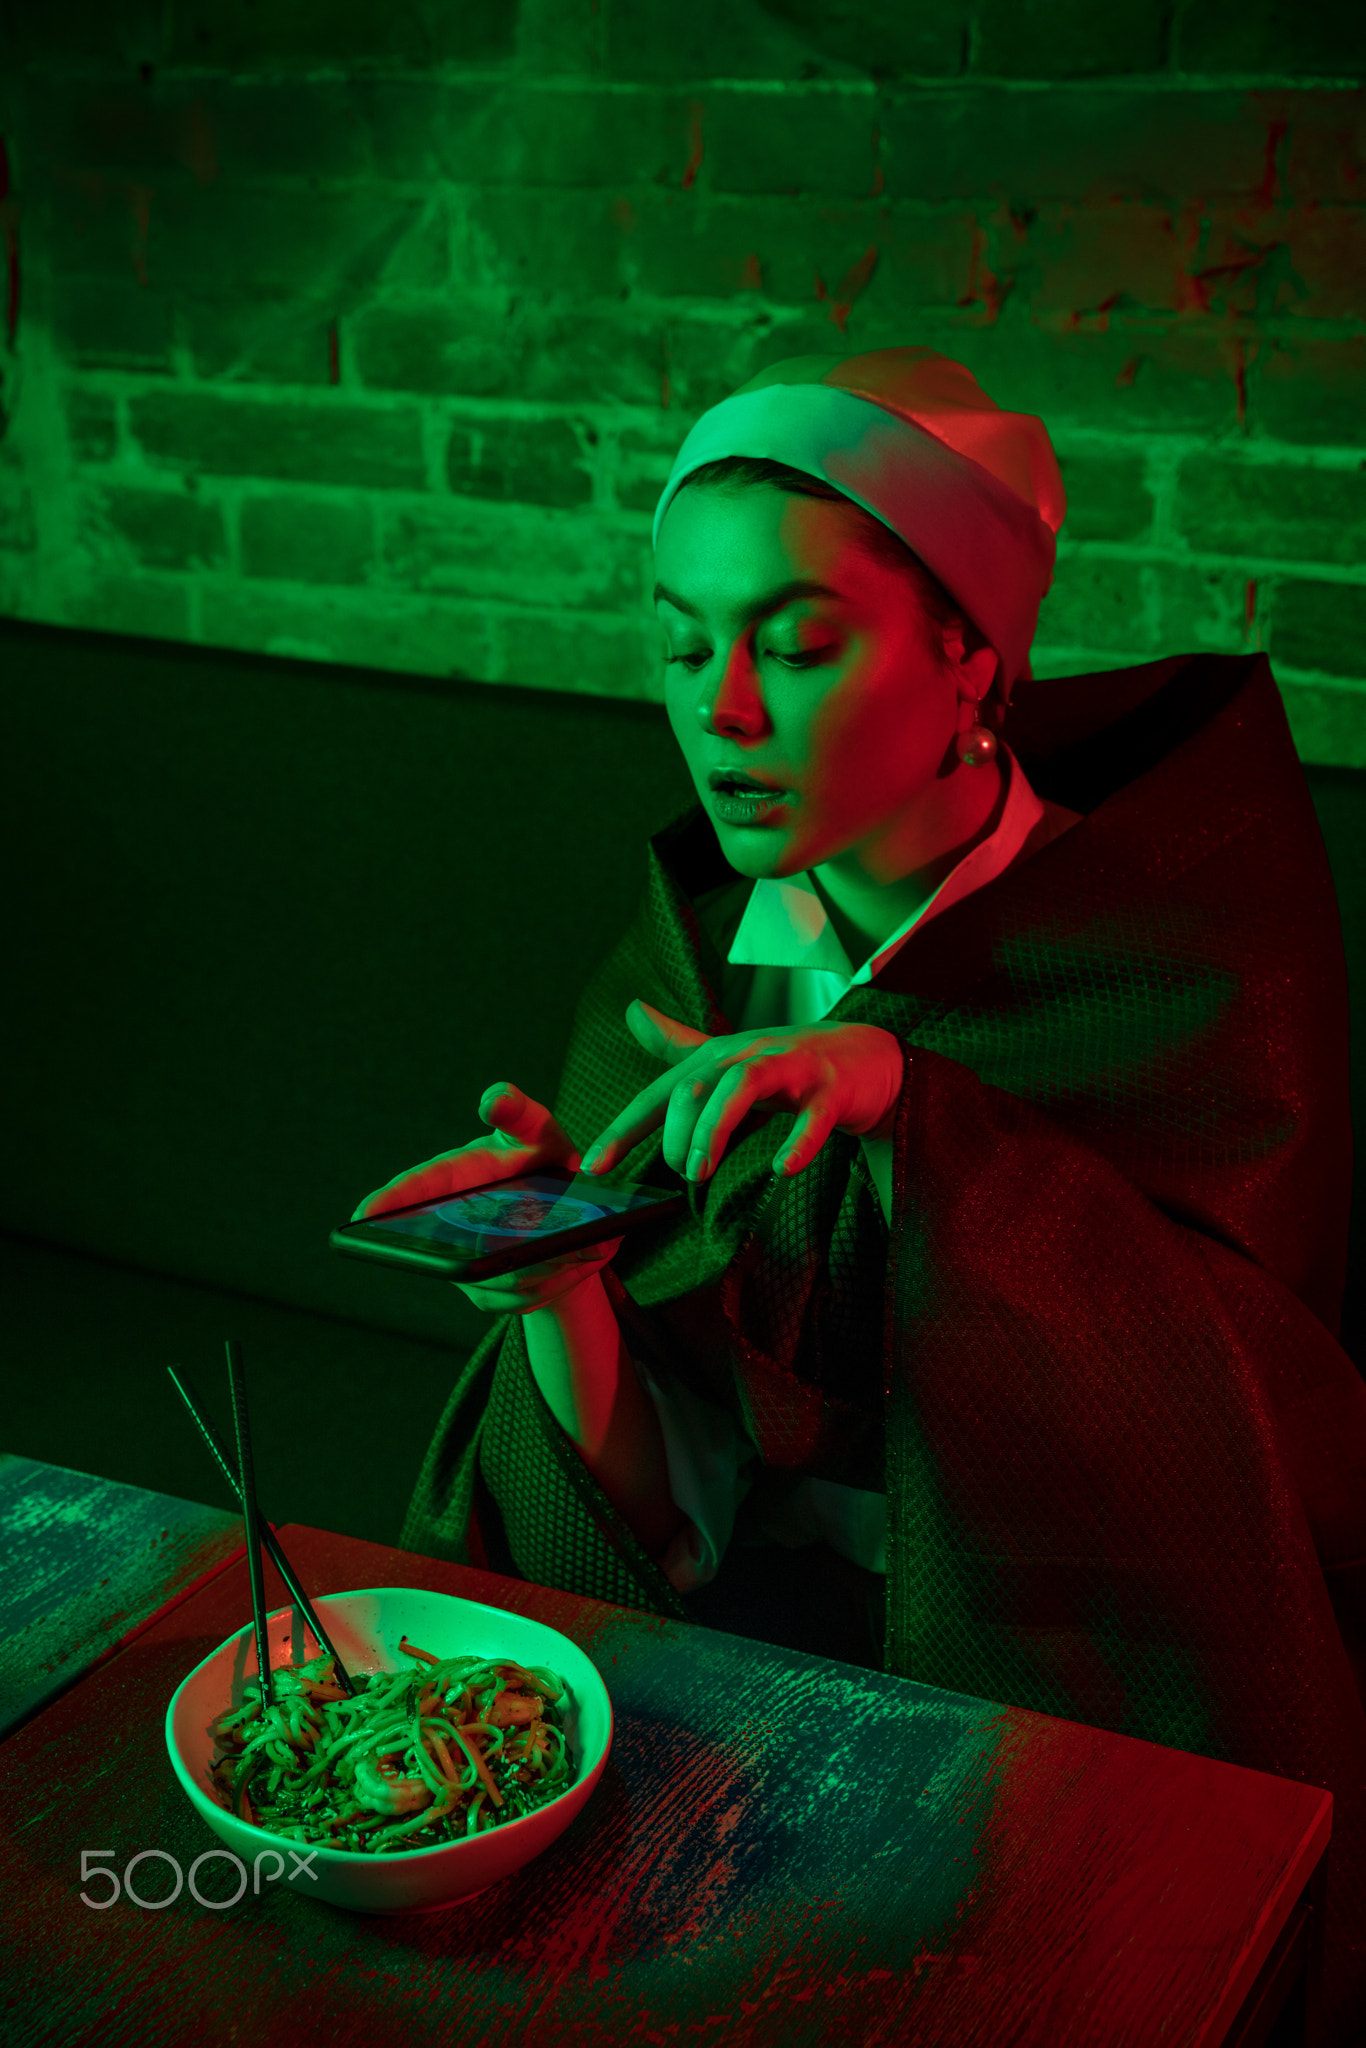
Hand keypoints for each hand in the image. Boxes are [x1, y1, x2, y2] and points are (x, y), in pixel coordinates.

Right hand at [351, 1085, 621, 1317]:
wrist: (574, 1211)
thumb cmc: (539, 1158)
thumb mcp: (535, 1129)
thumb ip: (517, 1111)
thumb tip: (495, 1096)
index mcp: (453, 1182)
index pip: (414, 1190)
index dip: (386, 1201)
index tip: (362, 1212)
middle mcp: (451, 1229)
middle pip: (454, 1251)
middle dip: (488, 1257)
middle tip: (522, 1252)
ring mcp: (472, 1267)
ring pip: (497, 1280)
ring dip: (536, 1269)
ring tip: (571, 1250)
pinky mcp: (499, 1296)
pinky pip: (522, 1298)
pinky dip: (553, 1281)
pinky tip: (577, 1262)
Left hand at [581, 999, 902, 1183]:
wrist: (867, 1056)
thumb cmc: (789, 1064)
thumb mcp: (729, 1054)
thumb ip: (678, 1044)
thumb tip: (631, 1010)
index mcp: (718, 1056)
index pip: (659, 1093)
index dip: (623, 1129)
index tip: (591, 1167)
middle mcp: (749, 1055)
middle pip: (696, 1084)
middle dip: (677, 1132)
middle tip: (683, 1173)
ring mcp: (792, 1068)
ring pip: (743, 1086)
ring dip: (714, 1128)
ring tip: (699, 1171)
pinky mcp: (832, 1089)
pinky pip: (813, 1116)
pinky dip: (797, 1141)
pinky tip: (781, 1168)